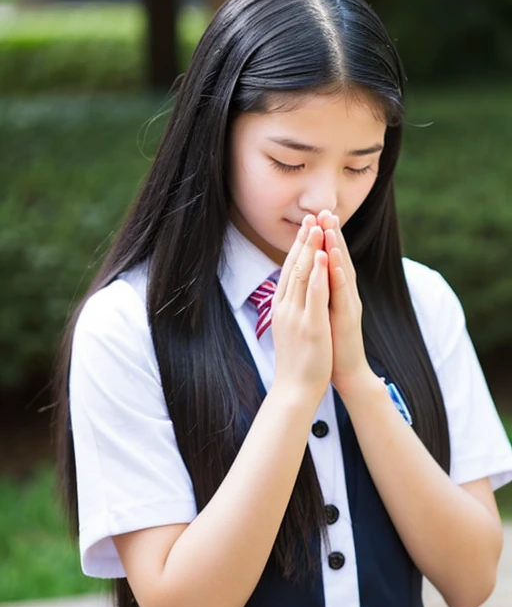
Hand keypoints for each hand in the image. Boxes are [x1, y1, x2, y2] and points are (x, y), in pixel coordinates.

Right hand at [272, 216, 332, 402]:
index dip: (297, 247)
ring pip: (302, 275)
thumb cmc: (296, 362)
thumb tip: (291, 295)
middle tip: (310, 216)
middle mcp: (286, 308)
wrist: (294, 390)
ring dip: (310, 248)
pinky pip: (314, 295)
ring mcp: (297, 316)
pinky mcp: (310, 326)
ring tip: (317, 226)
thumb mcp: (290, 329)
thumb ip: (291, 310)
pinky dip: (317, 273)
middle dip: (303, 240)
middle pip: (293, 267)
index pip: (288, 271)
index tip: (306, 227)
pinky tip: (323, 256)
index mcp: (282, 308)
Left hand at [317, 210, 371, 393]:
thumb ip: (319, 293)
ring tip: (331, 228)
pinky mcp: (349, 320)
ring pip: (343, 273)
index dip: (322, 239)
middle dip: (332, 235)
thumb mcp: (321, 312)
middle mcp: (343, 295)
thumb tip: (310, 276)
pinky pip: (343, 295)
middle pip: (338, 260)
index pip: (328, 261)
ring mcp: (348, 306)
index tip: (314, 217)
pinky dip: (339, 277)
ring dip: (338, 249)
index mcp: (334, 293)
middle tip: (326, 211)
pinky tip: (335, 263)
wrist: (345, 372)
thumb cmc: (331, 343)